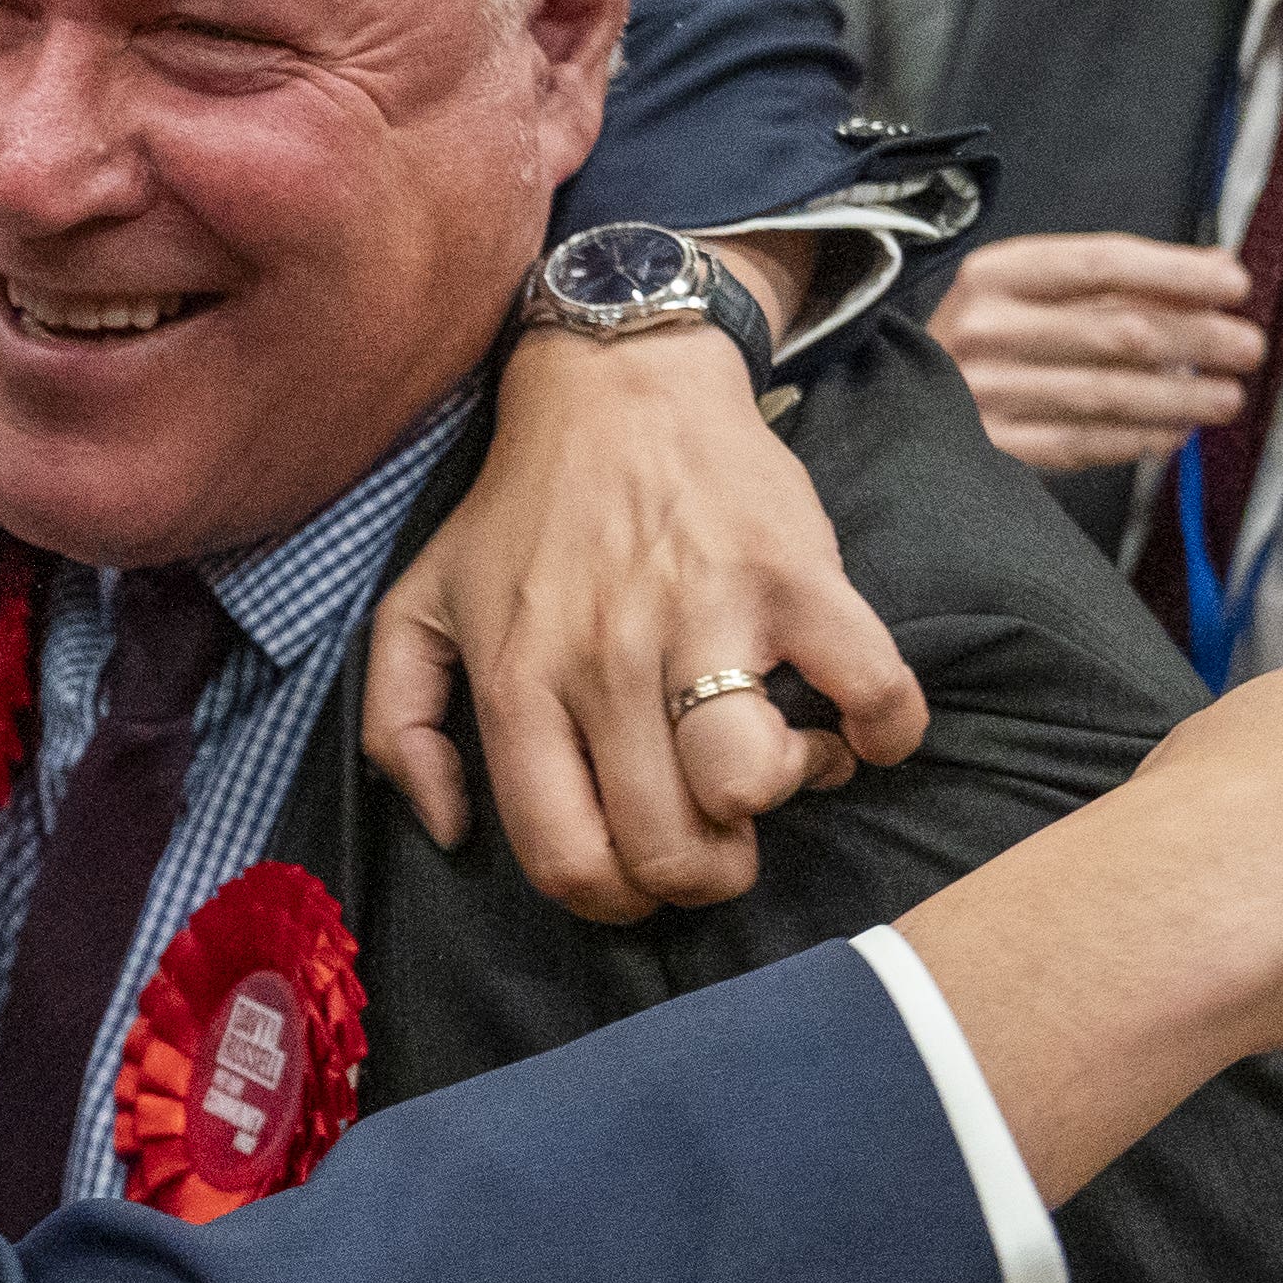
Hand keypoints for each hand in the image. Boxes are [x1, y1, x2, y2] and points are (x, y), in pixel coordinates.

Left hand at [361, 311, 924, 923]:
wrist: (618, 380)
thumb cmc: (520, 513)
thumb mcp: (415, 609)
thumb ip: (400, 726)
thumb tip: (449, 828)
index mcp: (521, 682)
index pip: (567, 858)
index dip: (614, 902)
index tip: (639, 879)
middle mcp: (606, 660)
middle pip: (670, 848)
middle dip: (702, 874)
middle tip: (711, 833)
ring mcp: (705, 615)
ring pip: (753, 786)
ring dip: (780, 801)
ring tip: (774, 763)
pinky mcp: (797, 575)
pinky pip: (871, 693)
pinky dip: (882, 735)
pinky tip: (854, 725)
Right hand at [926, 233, 1262, 473]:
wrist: (886, 401)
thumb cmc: (982, 338)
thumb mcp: (1030, 288)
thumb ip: (1115, 278)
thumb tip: (1217, 267)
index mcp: (994, 275)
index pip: (1101, 264)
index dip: (1176, 273)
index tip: (1234, 285)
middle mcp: (982, 329)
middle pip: (1116, 331)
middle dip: (1197, 340)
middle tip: (1248, 348)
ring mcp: (980, 393)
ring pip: (1107, 393)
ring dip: (1180, 397)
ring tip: (1226, 398)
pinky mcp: (987, 447)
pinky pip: (1081, 443)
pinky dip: (1137, 440)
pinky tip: (1174, 433)